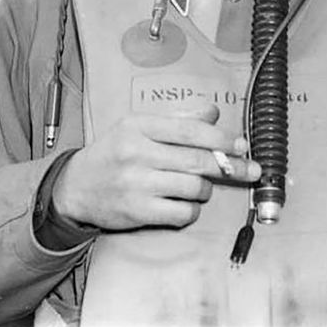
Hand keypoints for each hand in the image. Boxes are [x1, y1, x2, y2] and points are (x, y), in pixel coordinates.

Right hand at [52, 102, 259, 230]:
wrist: (75, 186)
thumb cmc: (113, 152)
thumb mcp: (138, 126)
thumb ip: (178, 120)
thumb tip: (214, 113)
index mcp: (139, 126)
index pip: (191, 130)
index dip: (222, 138)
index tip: (242, 144)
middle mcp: (137, 153)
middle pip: (197, 160)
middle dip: (231, 166)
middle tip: (251, 170)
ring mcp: (136, 184)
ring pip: (193, 188)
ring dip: (206, 189)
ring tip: (201, 186)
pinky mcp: (137, 212)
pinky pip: (181, 212)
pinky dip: (192, 209)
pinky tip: (186, 203)